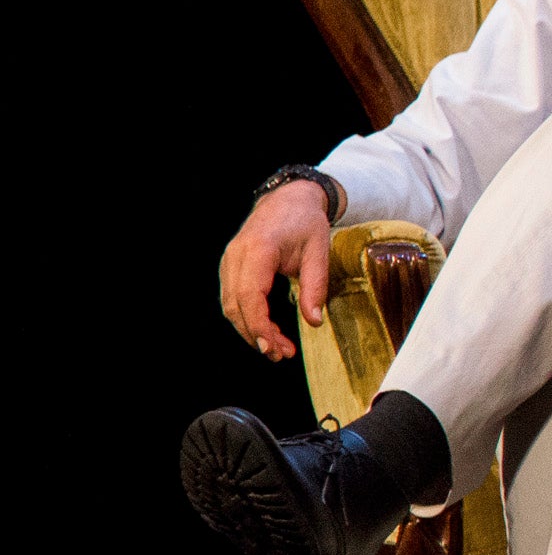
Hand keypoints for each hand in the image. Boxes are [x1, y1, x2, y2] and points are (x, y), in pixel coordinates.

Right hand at [219, 182, 335, 362]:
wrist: (289, 198)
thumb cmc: (305, 222)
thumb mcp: (319, 252)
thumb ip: (316, 287)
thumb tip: (314, 322)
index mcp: (259, 249)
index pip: (250, 295)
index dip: (259, 325)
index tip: (275, 347)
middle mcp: (237, 255)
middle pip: (236, 305)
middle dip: (256, 335)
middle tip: (282, 355)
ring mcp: (230, 261)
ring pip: (230, 304)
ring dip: (250, 330)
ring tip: (276, 349)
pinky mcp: (231, 267)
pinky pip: (232, 297)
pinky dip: (246, 317)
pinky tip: (265, 331)